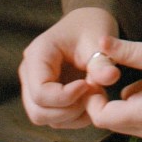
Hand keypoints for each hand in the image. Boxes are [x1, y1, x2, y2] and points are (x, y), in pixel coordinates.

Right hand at [18, 7, 119, 129]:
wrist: (87, 24)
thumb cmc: (90, 28)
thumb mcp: (97, 40)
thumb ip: (102, 62)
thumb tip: (112, 77)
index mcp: (37, 55)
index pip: (40, 92)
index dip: (66, 97)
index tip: (88, 85)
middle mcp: (29, 73)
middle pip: (37, 111)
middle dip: (68, 110)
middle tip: (93, 93)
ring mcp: (34, 86)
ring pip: (44, 118)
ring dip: (72, 116)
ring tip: (94, 96)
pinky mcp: (45, 97)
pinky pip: (53, 118)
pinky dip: (73, 117)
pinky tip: (90, 102)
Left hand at [85, 36, 141, 141]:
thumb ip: (128, 52)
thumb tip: (100, 43)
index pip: (103, 117)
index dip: (94, 99)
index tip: (96, 80)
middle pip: (114, 122)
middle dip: (107, 102)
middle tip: (112, 76)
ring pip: (128, 124)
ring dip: (127, 104)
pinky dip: (141, 110)